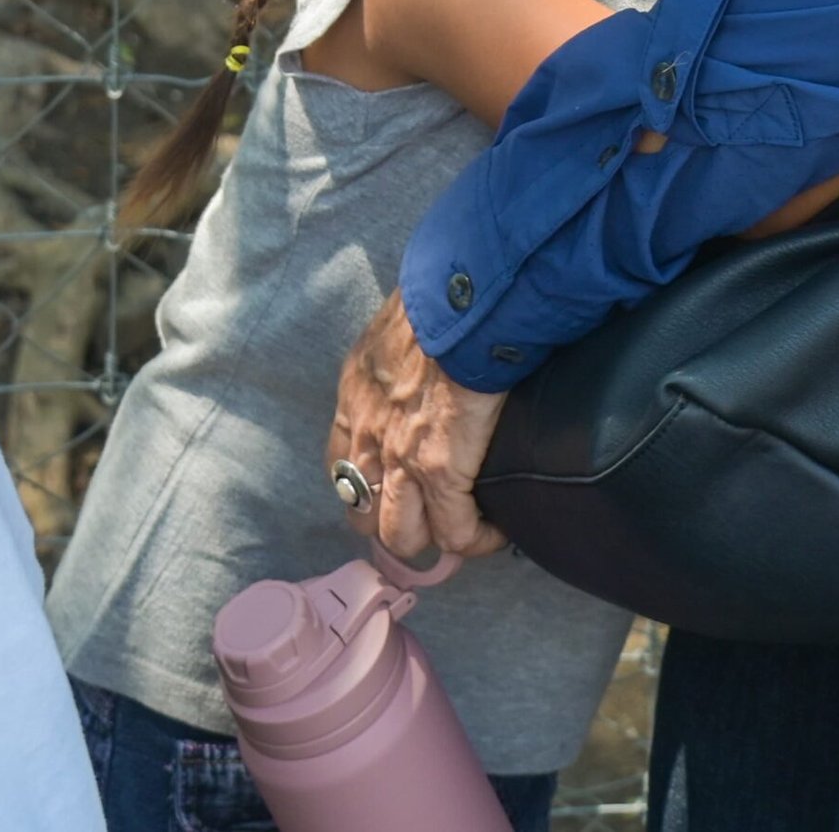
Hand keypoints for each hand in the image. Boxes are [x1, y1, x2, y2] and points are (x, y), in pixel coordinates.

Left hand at [325, 291, 508, 560]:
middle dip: (394, 522)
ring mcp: (401, 461)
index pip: (341, 468)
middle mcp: (367, 437)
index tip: (396, 487)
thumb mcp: (397, 326)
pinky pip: (455, 533)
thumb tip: (428, 359)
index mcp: (354, 397)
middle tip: (430, 515)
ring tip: (463, 528)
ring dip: (432, 536)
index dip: (369, 486)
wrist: (462, 304)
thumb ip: (400, 356)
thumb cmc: (440, 300)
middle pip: (365, 514)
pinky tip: (497, 531)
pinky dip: (477, 538)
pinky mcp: (442, 474)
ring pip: (403, 537)